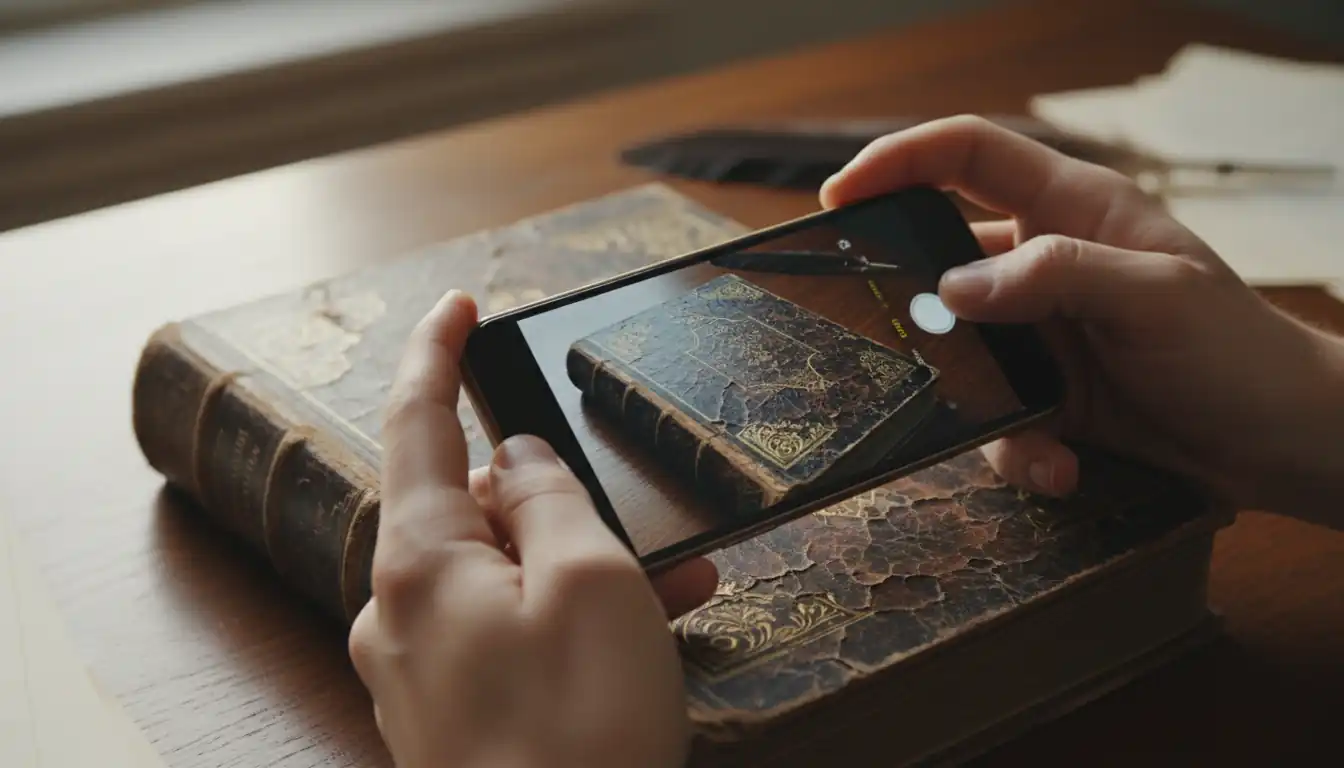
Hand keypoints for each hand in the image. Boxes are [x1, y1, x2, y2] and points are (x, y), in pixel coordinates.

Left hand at [348, 290, 718, 767]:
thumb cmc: (579, 739)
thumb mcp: (593, 585)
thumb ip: (550, 500)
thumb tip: (514, 461)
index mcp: (420, 562)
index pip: (414, 420)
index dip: (437, 353)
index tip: (460, 306)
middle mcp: (399, 611)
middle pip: (475, 510)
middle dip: (561, 500)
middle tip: (646, 516)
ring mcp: (417, 669)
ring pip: (503, 577)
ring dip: (582, 566)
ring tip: (679, 581)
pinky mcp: (446, 714)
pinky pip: (503, 634)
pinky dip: (561, 618)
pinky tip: (638, 634)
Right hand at [821, 115, 1343, 526]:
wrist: (1278, 444)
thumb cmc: (1236, 351)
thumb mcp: (1155, 296)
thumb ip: (1055, 276)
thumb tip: (951, 289)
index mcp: (1073, 209)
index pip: (969, 156)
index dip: (899, 160)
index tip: (841, 196)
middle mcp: (1044, 264)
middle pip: (940, 260)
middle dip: (914, 307)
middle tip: (894, 342)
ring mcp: (1038, 333)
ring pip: (957, 355)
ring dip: (977, 401)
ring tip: (1034, 438)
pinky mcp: (1042, 396)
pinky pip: (992, 418)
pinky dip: (1018, 450)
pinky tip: (1064, 467)